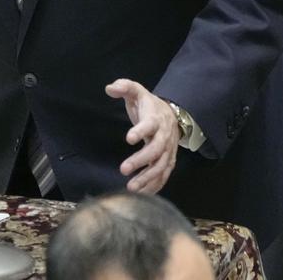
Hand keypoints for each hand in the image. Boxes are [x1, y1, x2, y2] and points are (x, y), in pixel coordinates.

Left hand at [105, 78, 180, 193]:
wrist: (172, 114)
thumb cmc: (148, 105)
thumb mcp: (137, 91)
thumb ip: (124, 87)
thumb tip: (110, 88)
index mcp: (155, 119)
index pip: (150, 125)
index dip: (140, 131)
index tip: (128, 137)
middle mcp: (164, 136)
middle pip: (156, 150)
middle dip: (141, 160)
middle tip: (123, 169)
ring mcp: (168, 150)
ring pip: (161, 166)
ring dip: (147, 178)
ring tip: (131, 188)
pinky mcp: (169, 161)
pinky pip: (164, 176)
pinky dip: (155, 186)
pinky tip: (142, 194)